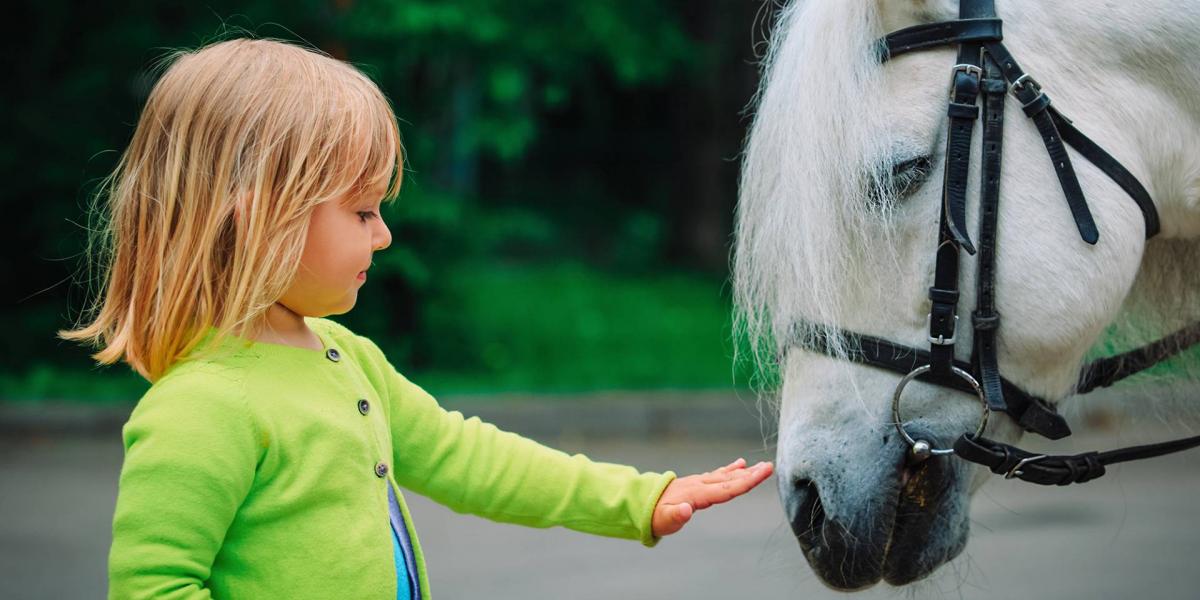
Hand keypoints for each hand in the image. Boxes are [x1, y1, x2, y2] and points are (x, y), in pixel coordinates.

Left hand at [651, 458, 773, 537]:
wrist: (641, 504)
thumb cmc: (653, 516)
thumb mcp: (662, 520)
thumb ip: (676, 516)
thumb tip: (687, 510)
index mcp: (697, 494)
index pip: (726, 488)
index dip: (745, 481)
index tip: (762, 472)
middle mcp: (700, 485)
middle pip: (729, 479)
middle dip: (750, 474)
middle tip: (769, 466)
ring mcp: (699, 483)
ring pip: (726, 476)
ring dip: (744, 472)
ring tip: (761, 466)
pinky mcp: (697, 484)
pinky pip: (718, 475)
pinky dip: (730, 470)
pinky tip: (740, 464)